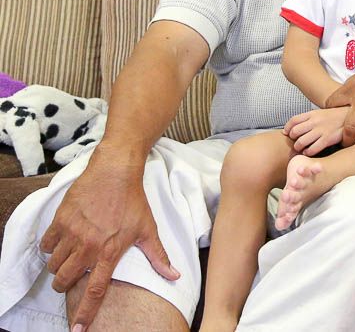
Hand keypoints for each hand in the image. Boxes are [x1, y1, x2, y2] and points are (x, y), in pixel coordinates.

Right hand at [39, 151, 178, 330]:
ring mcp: (72, 233)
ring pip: (54, 264)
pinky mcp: (60, 220)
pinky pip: (46, 245)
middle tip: (71, 278)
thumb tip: (174, 276)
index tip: (78, 330)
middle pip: (66, 280)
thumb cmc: (134, 202)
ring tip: (69, 257)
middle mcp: (89, 246)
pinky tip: (61, 242)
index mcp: (110, 252)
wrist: (115, 173)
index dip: (85, 313)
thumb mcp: (148, 230)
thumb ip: (158, 257)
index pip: (95, 291)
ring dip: (58, 265)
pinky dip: (50, 247)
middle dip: (65, 285)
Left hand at [283, 106, 349, 154]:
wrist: (352, 117)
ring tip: (301, 149)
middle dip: (293, 139)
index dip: (287, 128)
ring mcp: (321, 130)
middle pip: (295, 132)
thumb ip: (308, 119)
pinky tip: (309, 152)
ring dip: (299, 147)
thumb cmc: (334, 117)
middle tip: (296, 142)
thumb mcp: (320, 113)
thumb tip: (293, 127)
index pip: (293, 121)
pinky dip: (308, 153)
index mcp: (312, 113)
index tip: (287, 134)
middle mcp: (315, 121)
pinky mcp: (328, 139)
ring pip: (301, 142)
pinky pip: (312, 149)